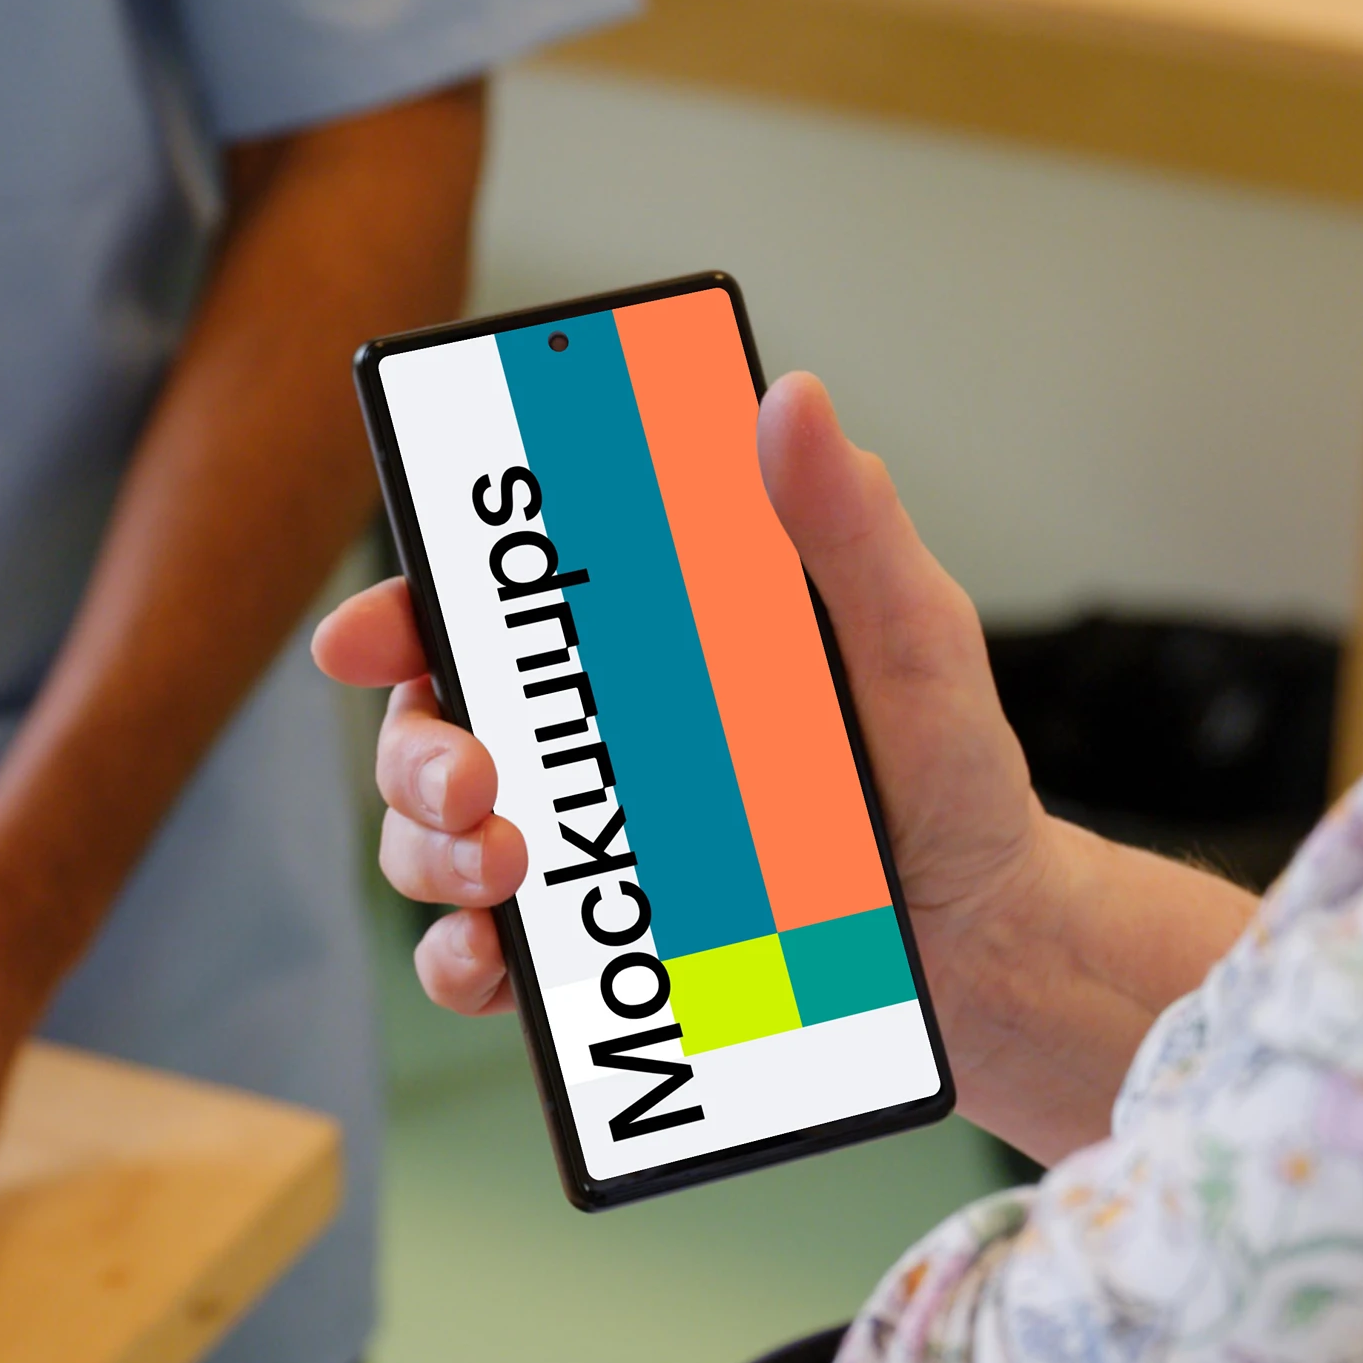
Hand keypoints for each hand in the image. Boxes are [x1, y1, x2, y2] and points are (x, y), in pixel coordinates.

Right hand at [313, 369, 1062, 1074]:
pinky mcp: (596, 954)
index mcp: (643, 643)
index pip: (488, 610)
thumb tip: (792, 401)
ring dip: (432, 856)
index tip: (372, 634)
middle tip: (474, 779)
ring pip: (431, 841)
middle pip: (433, 726)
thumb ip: (848, 525)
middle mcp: (593, 741)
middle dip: (416, 751)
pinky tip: (498, 962)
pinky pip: (480, 960)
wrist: (991, 942)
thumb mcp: (911, 635)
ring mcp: (586, 849)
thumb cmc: (950, 771)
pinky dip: (464, 962)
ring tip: (506, 876)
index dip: (402, 611)